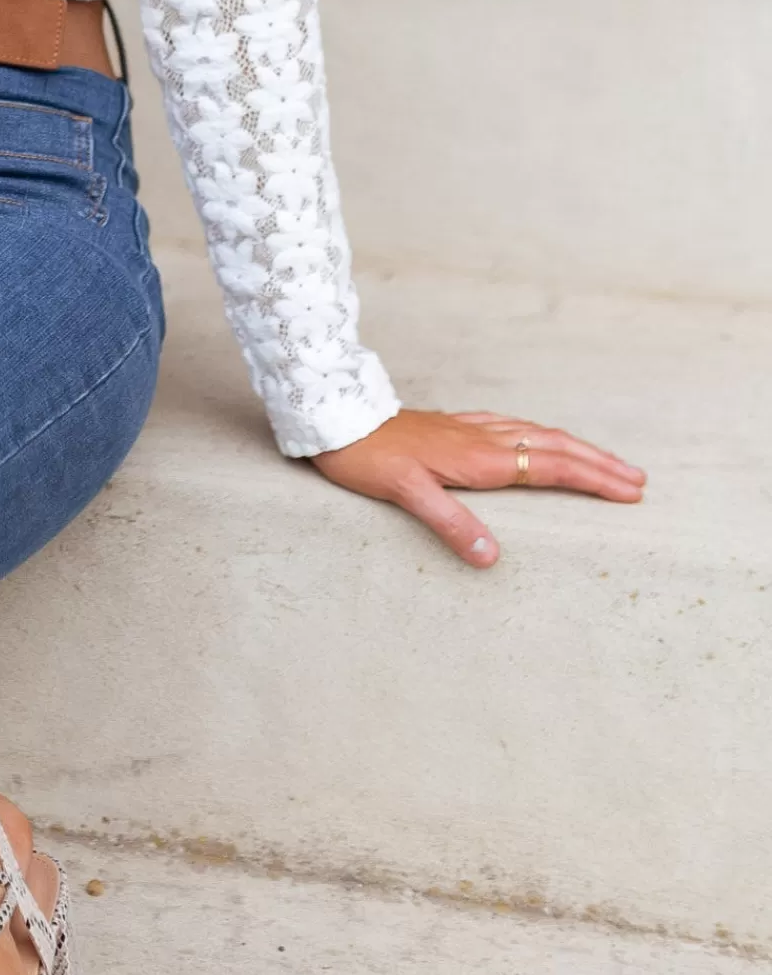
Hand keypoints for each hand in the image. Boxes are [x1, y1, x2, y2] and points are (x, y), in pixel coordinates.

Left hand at [310, 408, 644, 567]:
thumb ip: (450, 523)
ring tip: (604, 462)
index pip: (550, 467)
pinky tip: (538, 437)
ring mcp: (468, 429)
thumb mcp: (405, 495)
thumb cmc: (367, 458)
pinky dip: (540, 434)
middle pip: (554, 447)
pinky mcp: (453, 426)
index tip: (629, 491)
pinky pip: (511, 426)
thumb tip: (490, 558)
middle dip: (598, 463)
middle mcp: (481, 439)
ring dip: (575, 448)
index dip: (592, 479)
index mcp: (479, 458)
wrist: (336, 417)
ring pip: (536, 433)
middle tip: (637, 480)